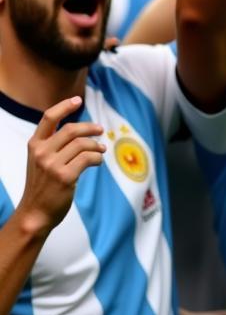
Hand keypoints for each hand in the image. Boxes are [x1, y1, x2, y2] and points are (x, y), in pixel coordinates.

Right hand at [16, 97, 104, 237]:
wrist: (35, 215)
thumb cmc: (42, 186)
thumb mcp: (40, 161)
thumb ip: (53, 145)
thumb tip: (81, 129)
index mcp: (35, 146)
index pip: (49, 118)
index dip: (64, 106)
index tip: (78, 100)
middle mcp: (41, 153)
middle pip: (72, 129)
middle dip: (90, 128)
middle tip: (100, 130)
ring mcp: (52, 165)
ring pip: (83, 144)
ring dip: (97, 145)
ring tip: (101, 150)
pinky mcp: (65, 176)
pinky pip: (89, 158)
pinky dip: (98, 158)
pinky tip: (98, 162)